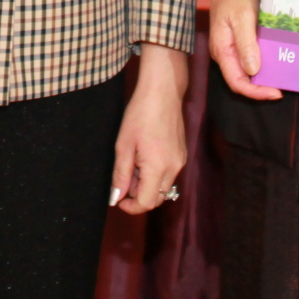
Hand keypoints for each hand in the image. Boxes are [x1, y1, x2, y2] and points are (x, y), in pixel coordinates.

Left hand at [110, 47, 189, 213]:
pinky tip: (144, 155)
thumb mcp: (123, 145)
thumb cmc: (139, 115)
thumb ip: (121, 174)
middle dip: (139, 194)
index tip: (119, 199)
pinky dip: (155, 173)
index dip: (131, 206)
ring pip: (163, 186)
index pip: (147, 202)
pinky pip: (168, 174)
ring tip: (133, 162)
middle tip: (124, 176)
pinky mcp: (182, 154)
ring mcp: (180, 161)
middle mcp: (174, 168)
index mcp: (158, 167)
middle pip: (157, 197)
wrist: (163, 92)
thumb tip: (116, 197)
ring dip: (147, 183)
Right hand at [199, 0, 280, 101]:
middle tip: (283, 87)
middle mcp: (225, 54)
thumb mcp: (242, 17)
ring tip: (283, 78)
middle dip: (261, 89)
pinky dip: (262, 65)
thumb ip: (246, 44)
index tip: (276, 92)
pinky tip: (276, 62)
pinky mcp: (238, 42)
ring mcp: (230, 49)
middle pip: (241, 82)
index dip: (256, 92)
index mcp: (222, 51)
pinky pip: (249, 60)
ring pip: (246, 73)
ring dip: (263, 78)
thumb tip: (253, 71)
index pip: (237, 83)